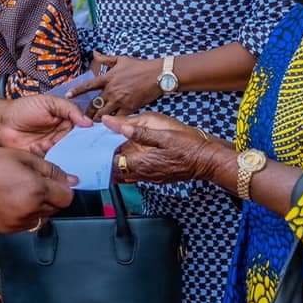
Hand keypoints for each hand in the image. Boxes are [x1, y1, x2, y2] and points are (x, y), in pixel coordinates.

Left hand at [0, 94, 92, 155]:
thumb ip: (69, 109)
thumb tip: (89, 123)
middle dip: (81, 149)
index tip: (99, 141)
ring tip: (67, 153)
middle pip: (77, 146)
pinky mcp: (43, 159)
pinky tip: (46, 152)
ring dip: (67, 155)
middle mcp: (62, 137)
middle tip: (86, 151)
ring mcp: (53, 149)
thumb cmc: (24, 108)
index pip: (83, 131)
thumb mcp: (49, 103)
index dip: (90, 136)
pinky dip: (53, 160)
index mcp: (66, 122)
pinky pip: (53, 163)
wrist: (1, 122)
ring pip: (67, 156)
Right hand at [0, 146, 75, 232]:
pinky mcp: (8, 230)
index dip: (63, 188)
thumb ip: (50, 170)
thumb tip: (72, 181)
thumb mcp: (24, 157)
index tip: (54, 181)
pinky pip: (27, 224)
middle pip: (56, 208)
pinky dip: (26, 214)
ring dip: (39, 206)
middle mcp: (30, 210)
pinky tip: (12, 200)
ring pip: (42, 217)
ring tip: (21, 191)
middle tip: (34, 183)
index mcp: (36, 190)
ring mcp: (19, 223)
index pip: (67, 198)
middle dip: (51, 196)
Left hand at [69, 52, 162, 117]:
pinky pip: (118, 118)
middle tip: (81, 118)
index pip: (88, 85)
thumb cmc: (139, 66)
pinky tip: (109, 128)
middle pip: (94, 104)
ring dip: (98, 119)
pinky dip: (113, 123)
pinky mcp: (130, 108)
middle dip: (87, 112)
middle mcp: (112, 90)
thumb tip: (94, 53)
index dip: (77, 91)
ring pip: (104, 114)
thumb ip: (105, 59)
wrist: (157, 75)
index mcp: (108, 78)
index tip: (67, 95)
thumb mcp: (120, 59)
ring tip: (92, 125)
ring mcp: (120, 100)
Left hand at [103, 113, 223, 184]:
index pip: (111, 163)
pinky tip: (130, 151)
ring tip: (112, 145)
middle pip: (116, 170)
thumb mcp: (164, 133)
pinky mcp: (156, 176)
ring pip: (125, 172)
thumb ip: (138, 131)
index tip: (95, 142)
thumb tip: (114, 125)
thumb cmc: (189, 146)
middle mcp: (143, 174)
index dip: (101, 152)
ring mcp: (150, 177)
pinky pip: (136, 172)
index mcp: (142, 163)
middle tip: (100, 143)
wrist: (208, 160)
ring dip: (117, 160)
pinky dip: (129, 163)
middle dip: (107, 158)